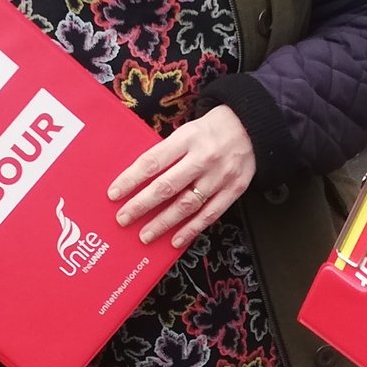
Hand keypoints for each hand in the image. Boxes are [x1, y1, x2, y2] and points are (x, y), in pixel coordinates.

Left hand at [110, 107, 256, 248]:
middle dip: (142, 205)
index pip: (153, 162)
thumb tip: (138, 178)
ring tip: (145, 236)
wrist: (252, 126)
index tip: (114, 193)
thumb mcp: (186, 131)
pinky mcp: (233, 190)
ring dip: (164, 222)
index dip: (131, 179)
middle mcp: (203, 158)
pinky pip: (210, 214)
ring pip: (187, 204)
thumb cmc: (211, 130)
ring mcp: (220, 176)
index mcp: (187, 139)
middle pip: (167, 186)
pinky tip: (175, 240)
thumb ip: (167, 153)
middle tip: (123, 219)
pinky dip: (191, 229)